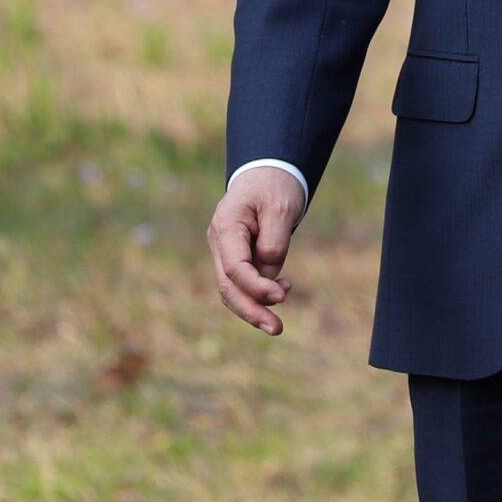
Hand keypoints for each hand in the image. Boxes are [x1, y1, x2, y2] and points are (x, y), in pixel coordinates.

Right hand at [211, 168, 307, 334]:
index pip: (235, 268)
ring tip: (278, 323)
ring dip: (255, 307)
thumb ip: (275, 242)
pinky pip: (242, 283)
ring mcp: (224, 251)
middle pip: (228, 286)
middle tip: (277, 329)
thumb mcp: (281, 208)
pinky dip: (258, 293)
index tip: (282, 295)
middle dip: (251, 311)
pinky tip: (280, 291)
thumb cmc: (274, 186)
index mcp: (226, 226)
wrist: (267, 172)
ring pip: (232, 289)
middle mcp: (219, 242)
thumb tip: (270, 276)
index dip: (257, 288)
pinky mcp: (235, 257)